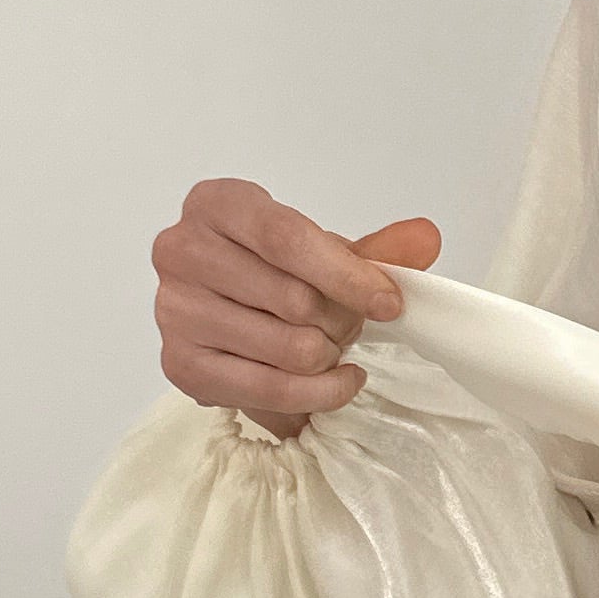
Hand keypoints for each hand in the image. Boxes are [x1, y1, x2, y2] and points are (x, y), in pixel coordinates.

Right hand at [151, 184, 442, 437]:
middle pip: (293, 298)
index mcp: (215, 204)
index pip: (287, 239)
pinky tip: (336, 380)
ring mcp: (173, 310)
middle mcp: (181, 251)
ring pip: (287, 348)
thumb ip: (375, 249)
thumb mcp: (323, 250)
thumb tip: (424, 238)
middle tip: (348, 324)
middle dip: (340, 320)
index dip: (347, 275)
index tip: (389, 304)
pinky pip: (270, 391)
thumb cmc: (276, 269)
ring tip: (331, 347)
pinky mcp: (181, 365)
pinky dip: (319, 393)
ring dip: (329, 357)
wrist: (230, 307)